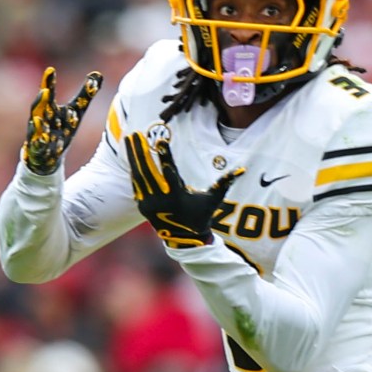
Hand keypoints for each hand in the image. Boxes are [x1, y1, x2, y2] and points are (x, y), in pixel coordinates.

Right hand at [22, 66, 102, 174]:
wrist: (48, 154)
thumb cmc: (61, 127)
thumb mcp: (77, 111)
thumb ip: (86, 93)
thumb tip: (99, 73)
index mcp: (50, 108)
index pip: (49, 93)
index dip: (49, 82)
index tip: (50, 70)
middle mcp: (41, 119)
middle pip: (39, 108)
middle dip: (41, 101)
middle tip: (45, 91)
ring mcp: (38, 135)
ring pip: (36, 129)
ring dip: (38, 124)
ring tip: (39, 119)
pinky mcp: (39, 150)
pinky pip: (39, 147)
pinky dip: (40, 144)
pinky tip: (44, 141)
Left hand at [126, 130, 238, 248]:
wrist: (184, 238)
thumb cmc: (201, 215)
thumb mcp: (213, 200)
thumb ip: (224, 183)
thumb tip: (241, 170)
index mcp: (177, 196)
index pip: (169, 172)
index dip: (164, 156)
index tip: (160, 141)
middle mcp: (161, 200)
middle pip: (148, 171)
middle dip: (141, 151)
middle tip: (136, 134)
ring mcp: (149, 203)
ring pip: (139, 176)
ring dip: (134, 157)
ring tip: (131, 139)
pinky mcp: (142, 205)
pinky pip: (136, 184)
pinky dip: (134, 169)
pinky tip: (132, 155)